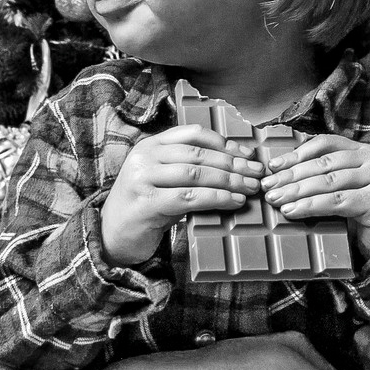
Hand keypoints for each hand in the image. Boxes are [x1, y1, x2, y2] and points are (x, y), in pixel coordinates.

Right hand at [102, 124, 262, 264]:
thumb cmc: (146, 206)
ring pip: (195, 174)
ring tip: (250, 188)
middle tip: (258, 173)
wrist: (111, 235)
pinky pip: (189, 198)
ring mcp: (142, 179)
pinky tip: (234, 202)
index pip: (193, 133)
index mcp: (151, 145)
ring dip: (229, 180)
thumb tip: (236, 163)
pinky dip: (216, 198)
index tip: (248, 153)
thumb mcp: (164, 179)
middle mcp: (144, 157)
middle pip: (198, 154)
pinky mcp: (146, 203)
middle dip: (233, 163)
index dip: (225, 142)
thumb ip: (189, 167)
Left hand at [263, 133, 369, 252]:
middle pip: (324, 163)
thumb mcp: (347, 186)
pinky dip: (310, 206)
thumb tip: (281, 174)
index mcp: (365, 151)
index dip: (297, 153)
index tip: (273, 165)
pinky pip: (336, 201)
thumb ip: (326, 175)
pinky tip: (293, 211)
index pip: (326, 144)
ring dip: (297, 191)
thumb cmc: (366, 210)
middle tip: (268, 186)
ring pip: (328, 181)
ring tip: (276, 199)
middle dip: (291, 174)